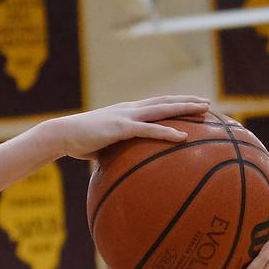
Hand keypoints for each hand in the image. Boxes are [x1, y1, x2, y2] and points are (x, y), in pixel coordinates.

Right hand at [45, 96, 211, 160]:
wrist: (62, 135)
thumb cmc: (77, 142)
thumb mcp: (100, 145)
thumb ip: (113, 151)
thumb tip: (119, 168)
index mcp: (125, 112)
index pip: (154, 103)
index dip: (173, 102)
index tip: (190, 103)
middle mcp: (129, 109)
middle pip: (164, 101)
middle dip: (186, 101)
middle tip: (206, 103)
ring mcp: (126, 116)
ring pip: (162, 109)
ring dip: (184, 108)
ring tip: (204, 109)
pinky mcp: (121, 127)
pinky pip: (149, 130)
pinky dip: (167, 132)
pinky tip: (183, 136)